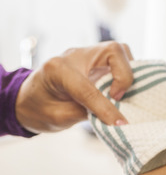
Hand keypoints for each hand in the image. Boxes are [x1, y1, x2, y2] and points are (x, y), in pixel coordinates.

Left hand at [15, 41, 133, 131]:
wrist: (29, 99)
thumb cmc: (40, 109)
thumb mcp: (59, 118)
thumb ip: (87, 114)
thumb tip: (116, 118)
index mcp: (57, 70)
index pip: (88, 87)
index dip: (106, 108)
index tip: (120, 124)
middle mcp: (74, 56)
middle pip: (112, 51)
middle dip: (124, 76)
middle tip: (118, 97)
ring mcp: (86, 55)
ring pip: (119, 51)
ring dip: (127, 71)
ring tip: (121, 93)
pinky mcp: (96, 60)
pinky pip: (119, 59)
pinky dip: (126, 72)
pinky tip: (121, 88)